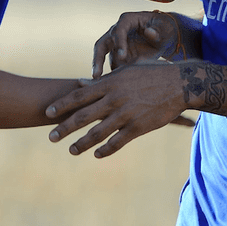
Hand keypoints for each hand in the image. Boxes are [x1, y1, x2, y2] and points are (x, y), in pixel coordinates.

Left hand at [46, 63, 190, 157]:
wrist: (179, 84)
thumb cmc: (151, 73)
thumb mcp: (125, 72)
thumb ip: (103, 80)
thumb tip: (81, 83)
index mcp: (110, 83)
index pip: (79, 95)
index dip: (62, 105)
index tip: (48, 113)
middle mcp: (114, 99)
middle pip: (83, 116)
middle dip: (65, 127)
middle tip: (51, 137)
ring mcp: (126, 114)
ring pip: (98, 132)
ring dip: (82, 143)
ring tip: (71, 150)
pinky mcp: (138, 127)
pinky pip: (117, 141)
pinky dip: (105, 149)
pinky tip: (97, 154)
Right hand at [91, 11, 182, 78]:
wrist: (164, 35)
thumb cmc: (163, 28)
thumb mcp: (164, 29)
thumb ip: (158, 31)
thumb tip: (149, 32)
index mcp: (127, 20)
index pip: (118, 31)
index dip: (119, 43)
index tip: (122, 57)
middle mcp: (117, 32)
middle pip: (101, 45)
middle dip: (97, 60)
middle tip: (96, 76)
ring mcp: (116, 45)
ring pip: (105, 59)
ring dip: (105, 72)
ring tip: (107, 87)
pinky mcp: (118, 56)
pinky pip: (114, 66)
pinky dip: (113, 76)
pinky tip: (114, 88)